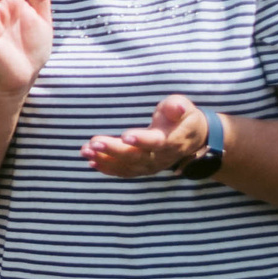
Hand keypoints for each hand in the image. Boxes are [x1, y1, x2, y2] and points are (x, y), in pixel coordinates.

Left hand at [82, 95, 211, 176]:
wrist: (192, 138)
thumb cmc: (183, 118)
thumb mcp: (185, 108)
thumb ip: (177, 107)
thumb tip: (177, 108)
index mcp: (172, 140)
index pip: (157, 142)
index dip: (142, 140)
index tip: (125, 136)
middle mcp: (161, 157)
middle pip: (136, 156)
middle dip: (114, 150)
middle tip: (94, 142)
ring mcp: (150, 165)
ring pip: (127, 166)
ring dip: (105, 160)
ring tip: (85, 151)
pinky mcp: (142, 168)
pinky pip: (124, 171)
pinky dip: (107, 168)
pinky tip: (91, 161)